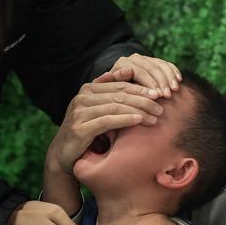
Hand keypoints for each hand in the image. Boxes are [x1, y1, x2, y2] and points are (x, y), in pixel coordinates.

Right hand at [46, 81, 162, 174]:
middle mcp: (82, 97)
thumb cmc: (89, 129)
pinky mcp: (80, 128)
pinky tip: (139, 120)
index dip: (140, 88)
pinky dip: (125, 119)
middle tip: (161, 106)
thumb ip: (113, 93)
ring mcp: (79, 112)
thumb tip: (130, 70)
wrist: (65, 154)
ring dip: (138, 110)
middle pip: (119, 95)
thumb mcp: (101, 109)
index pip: (120, 85)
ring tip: (155, 116)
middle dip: (143, 100)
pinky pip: (107, 121)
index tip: (159, 93)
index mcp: (88, 89)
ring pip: (115, 106)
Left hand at [95, 53, 181, 97]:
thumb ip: (107, 83)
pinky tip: (179, 80)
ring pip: (160, 65)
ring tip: (174, 90)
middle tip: (167, 95)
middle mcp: (134, 58)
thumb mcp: (109, 89)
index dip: (148, 83)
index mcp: (122, 64)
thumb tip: (108, 75)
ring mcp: (147, 58)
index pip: (138, 71)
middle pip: (151, 68)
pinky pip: (167, 64)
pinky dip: (174, 71)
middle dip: (161, 82)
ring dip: (169, 78)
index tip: (156, 96)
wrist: (121, 86)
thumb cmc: (115, 93)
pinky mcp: (156, 61)